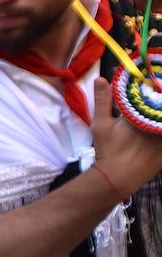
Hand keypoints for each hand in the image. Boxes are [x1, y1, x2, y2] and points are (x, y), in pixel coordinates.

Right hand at [93, 77, 161, 194]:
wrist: (119, 177)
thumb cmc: (108, 150)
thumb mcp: (101, 124)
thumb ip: (103, 100)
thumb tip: (100, 79)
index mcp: (140, 114)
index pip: (149, 95)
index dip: (148, 86)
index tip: (147, 81)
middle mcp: (155, 123)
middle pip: (159, 107)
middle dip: (157, 99)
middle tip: (152, 95)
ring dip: (159, 114)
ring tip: (153, 115)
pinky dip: (161, 129)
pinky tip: (157, 128)